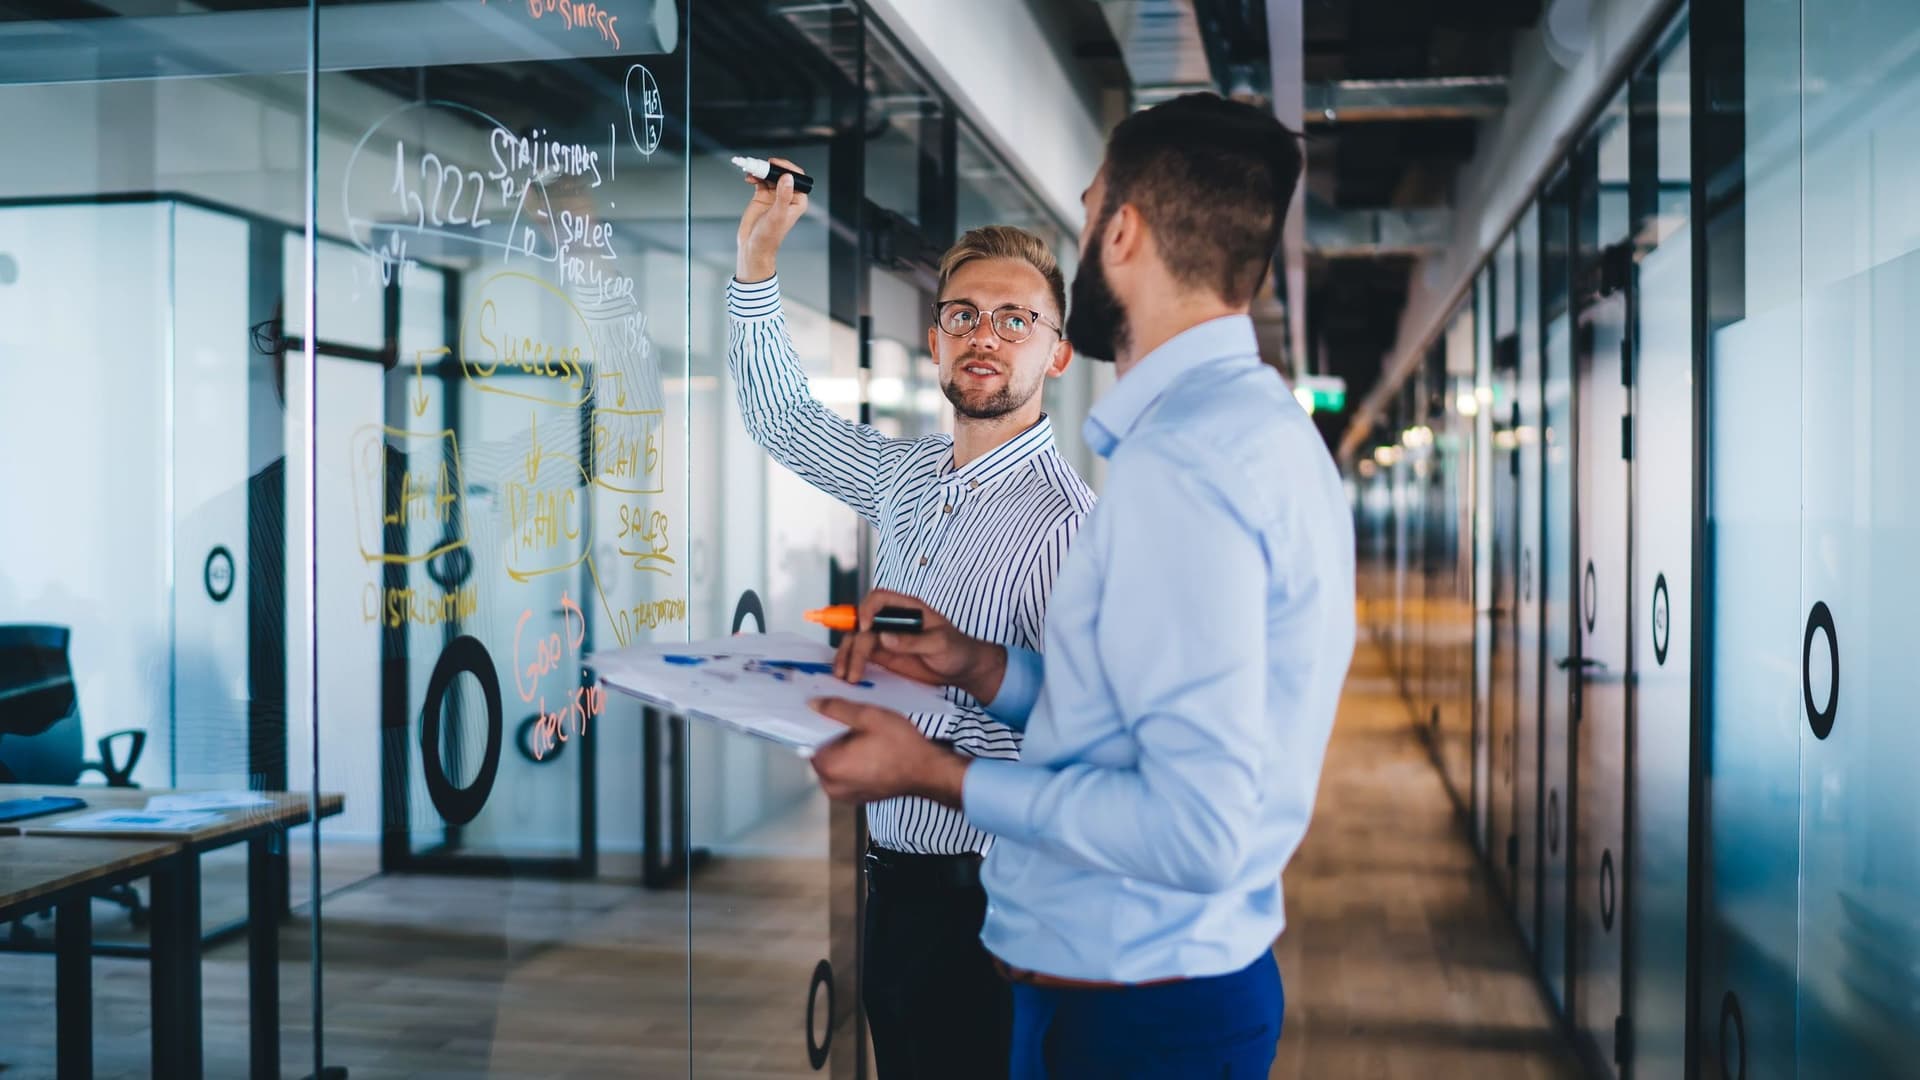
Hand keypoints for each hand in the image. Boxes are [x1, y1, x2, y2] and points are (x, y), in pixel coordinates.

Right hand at [735, 157, 808, 282]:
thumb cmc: (768, 237)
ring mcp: (774, 196)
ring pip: (770, 175)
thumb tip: (788, 178)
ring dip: (761, 170)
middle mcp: (787, 196)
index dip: (787, 167)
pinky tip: (749, 178)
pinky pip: (760, 180)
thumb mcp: (777, 215)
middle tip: (760, 165)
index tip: (774, 163)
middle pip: (782, 173)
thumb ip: (783, 196)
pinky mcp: (762, 196)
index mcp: (797, 201)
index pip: (797, 177)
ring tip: (751, 170)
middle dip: (771, 167)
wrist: (753, 246)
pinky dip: (754, 176)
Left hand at [808, 698, 969, 806]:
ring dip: (844, 752)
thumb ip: (836, 709)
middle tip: (855, 727)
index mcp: (830, 766)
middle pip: (821, 755)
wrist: (927, 772)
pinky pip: (846, 776)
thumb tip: (814, 704)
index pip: (809, 743)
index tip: (833, 718)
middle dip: (833, 740)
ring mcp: (845, 795)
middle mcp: (832, 786)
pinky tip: (871, 752)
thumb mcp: (869, 716)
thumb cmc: (901, 746)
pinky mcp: (858, 798)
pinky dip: (854, 764)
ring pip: (834, 766)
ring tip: (866, 739)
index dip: (819, 727)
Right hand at [831, 589, 1006, 702]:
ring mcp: (885, 638)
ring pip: (856, 640)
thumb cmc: (957, 649)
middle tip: (851, 668)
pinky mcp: (883, 655)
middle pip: (860, 622)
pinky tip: (847, 676)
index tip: (865, 628)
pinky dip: (851, 664)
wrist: (962, 669)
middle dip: (852, 644)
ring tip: (845, 676)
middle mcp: (892, 620)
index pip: (879, 599)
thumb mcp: (940, 644)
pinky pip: (861, 656)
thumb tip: (884, 637)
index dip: (867, 609)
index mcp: (908, 609)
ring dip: (846, 656)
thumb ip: (913, 641)